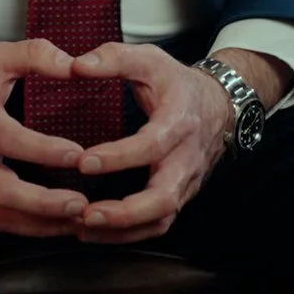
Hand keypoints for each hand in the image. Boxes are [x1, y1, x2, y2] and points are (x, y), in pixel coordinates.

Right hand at [0, 41, 90, 237]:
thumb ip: (35, 55)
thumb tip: (74, 65)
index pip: (8, 140)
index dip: (43, 150)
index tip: (78, 155)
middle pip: (2, 191)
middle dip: (44, 203)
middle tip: (81, 204)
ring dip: (41, 224)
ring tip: (78, 223)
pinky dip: (28, 228)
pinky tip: (57, 226)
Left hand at [62, 43, 256, 244]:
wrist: (218, 105)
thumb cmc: (177, 84)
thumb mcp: (149, 59)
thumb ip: (112, 58)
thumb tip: (75, 66)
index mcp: (179, 122)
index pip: (153, 145)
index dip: (119, 157)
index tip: (84, 161)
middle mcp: (186, 158)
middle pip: (164, 198)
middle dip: (125, 212)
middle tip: (85, 213)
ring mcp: (186, 182)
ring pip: (161, 220)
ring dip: (122, 230)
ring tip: (82, 227)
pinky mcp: (179, 197)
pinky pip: (157, 224)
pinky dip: (127, 234)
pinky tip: (95, 231)